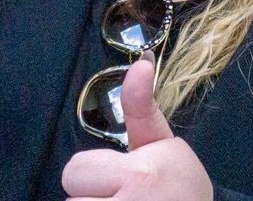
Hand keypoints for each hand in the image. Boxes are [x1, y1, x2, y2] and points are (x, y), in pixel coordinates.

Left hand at [61, 58, 211, 200]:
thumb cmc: (180, 185)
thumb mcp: (162, 142)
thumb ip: (140, 107)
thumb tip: (140, 64)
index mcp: (138, 175)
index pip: (75, 170)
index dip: (94, 172)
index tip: (122, 176)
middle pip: (72, 198)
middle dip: (92, 196)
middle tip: (123, 195)